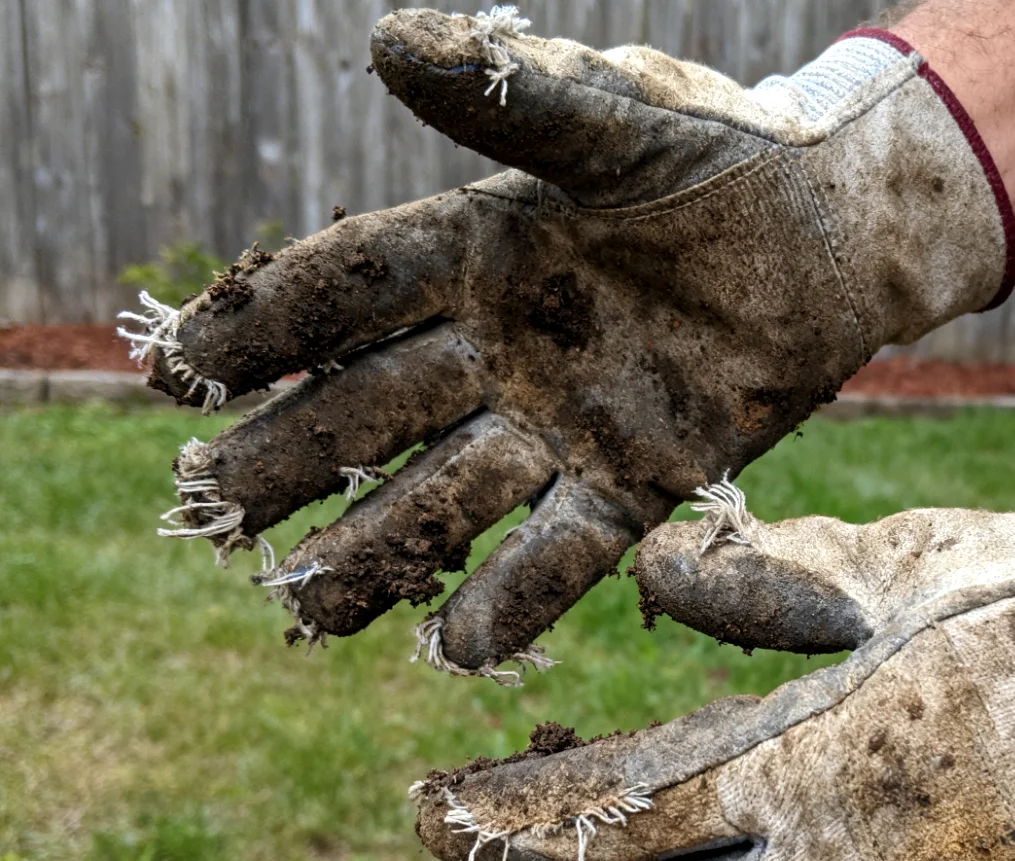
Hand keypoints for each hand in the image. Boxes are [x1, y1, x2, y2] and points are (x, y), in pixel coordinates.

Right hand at [132, 10, 1014, 676]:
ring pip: (445, 493)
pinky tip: (454, 647)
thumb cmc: (724, 157)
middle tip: (212, 505)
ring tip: (303, 605)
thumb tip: (389, 40)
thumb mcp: (623, 120)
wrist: (832, 238)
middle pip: (371, 407)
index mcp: (475, 251)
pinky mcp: (634, 483)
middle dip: (292, 455)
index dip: (268, 327)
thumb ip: (516, 102)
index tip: (181, 370)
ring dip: (374, 548)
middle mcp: (497, 348)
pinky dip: (513, 597)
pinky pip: (563, 550)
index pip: (350, 288)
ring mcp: (560, 424)